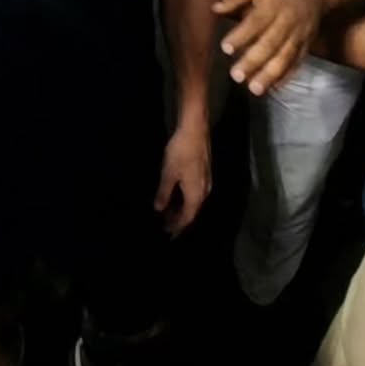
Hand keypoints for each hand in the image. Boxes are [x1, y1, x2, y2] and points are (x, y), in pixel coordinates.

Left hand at [154, 121, 210, 235]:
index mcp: (196, 195)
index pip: (187, 217)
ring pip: (194, 202)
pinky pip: (194, 194)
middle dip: (179, 220)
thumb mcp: (168, 174)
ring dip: (181, 209)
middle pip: (192, 212)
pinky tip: (175, 196)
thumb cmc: (181, 153)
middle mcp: (204, 192)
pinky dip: (184, 199)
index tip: (168, 234)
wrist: (195, 131)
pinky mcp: (204, 173)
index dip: (178, 227)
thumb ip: (164, 193)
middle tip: (166, 227)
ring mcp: (206, 182)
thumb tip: (159, 210)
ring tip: (168, 214)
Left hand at [214, 0, 325, 94]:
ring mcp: (298, 36)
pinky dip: (286, 76)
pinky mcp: (306, 45)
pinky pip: (296, 63)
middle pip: (270, 43)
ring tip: (254, 89)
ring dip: (270, 75)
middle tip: (236, 76)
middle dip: (253, 61)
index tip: (225, 48)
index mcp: (272, 5)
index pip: (255, 22)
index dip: (241, 36)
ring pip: (284, 57)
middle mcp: (286, 22)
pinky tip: (273, 88)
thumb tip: (214, 8)